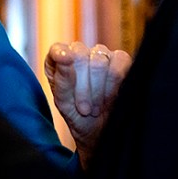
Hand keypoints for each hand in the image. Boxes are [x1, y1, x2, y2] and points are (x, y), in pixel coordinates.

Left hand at [44, 41, 131, 168]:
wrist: (99, 129)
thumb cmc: (76, 113)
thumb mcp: (64, 101)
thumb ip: (62, 78)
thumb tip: (64, 54)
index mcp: (57, 59)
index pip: (58, 49)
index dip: (62, 56)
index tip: (66, 62)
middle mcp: (78, 52)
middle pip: (80, 56)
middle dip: (83, 88)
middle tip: (84, 109)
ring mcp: (99, 53)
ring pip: (100, 61)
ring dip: (99, 90)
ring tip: (96, 107)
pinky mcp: (120, 58)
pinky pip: (120, 62)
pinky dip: (115, 85)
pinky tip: (110, 98)